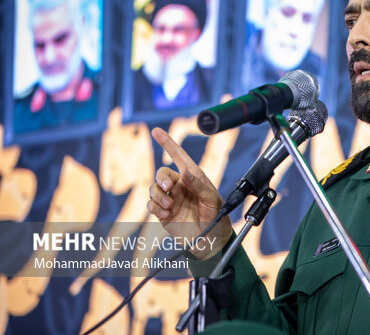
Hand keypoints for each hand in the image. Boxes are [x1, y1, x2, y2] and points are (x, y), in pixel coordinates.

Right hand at [147, 127, 231, 258]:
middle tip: (169, 187)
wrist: (209, 240)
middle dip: (161, 178)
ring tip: (171, 207)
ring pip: (153, 189)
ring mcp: (170, 199)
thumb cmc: (216, 216)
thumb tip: (185, 172)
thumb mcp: (212, 199)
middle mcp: (180, 186)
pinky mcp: (163, 213)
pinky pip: (151, 204)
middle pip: (161, 174)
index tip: (157, 131)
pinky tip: (167, 214)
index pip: (179, 156)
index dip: (168, 143)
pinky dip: (156, 208)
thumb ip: (199, 185)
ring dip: (159, 196)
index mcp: (193, 178)